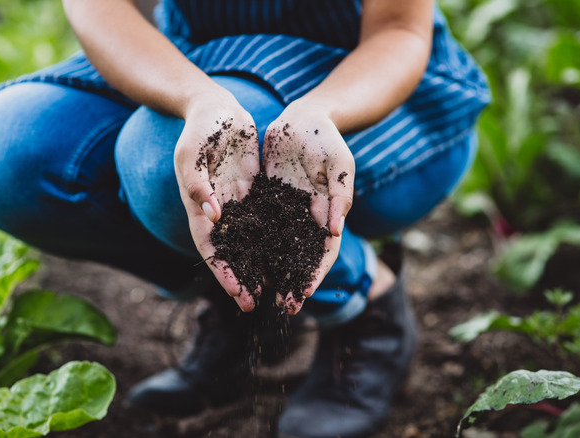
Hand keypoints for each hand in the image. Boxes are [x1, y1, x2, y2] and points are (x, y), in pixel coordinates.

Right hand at [174, 93, 260, 310]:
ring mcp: (235, 202)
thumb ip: (198, 182)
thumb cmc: (201, 127)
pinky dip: (272, 239)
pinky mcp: (252, 192)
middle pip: (229, 252)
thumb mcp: (193, 151)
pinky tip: (287, 254)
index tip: (237, 293)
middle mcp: (216, 210)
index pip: (210, 246)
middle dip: (240, 279)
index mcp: (197, 205)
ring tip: (273, 289)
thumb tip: (214, 216)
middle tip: (254, 305)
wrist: (217, 108)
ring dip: (258, 265)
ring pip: (247, 242)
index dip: (223, 271)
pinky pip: (264, 221)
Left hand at [262, 101, 354, 313]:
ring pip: (276, 246)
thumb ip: (339, 196)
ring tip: (258, 292)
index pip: (324, 251)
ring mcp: (286, 210)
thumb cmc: (327, 139)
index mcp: (327, 212)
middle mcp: (307, 217)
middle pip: (300, 256)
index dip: (315, 274)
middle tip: (281, 306)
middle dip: (292, 282)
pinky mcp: (267, 198)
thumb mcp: (340, 164)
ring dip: (269, 269)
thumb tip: (334, 231)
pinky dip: (252, 244)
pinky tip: (240, 260)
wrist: (303, 117)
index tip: (304, 295)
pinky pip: (258, 225)